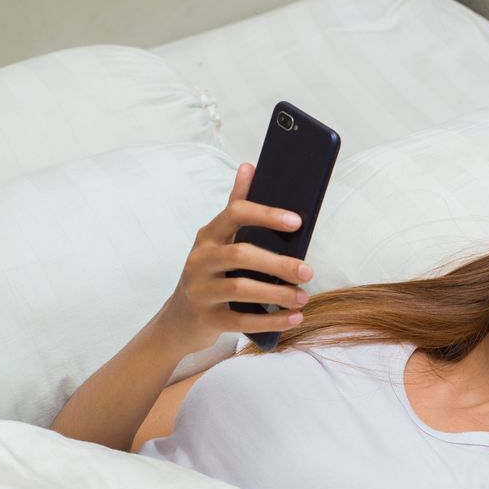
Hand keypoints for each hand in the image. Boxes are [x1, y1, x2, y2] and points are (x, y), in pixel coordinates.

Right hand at [156, 162, 312, 352]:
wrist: (180, 318)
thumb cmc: (210, 273)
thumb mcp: (218, 240)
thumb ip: (236, 206)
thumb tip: (249, 166)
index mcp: (208, 235)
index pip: (235, 214)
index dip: (266, 215)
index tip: (297, 221)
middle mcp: (200, 260)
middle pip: (241, 255)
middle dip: (278, 263)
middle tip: (308, 271)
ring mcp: (201, 290)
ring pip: (241, 289)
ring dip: (277, 295)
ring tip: (302, 297)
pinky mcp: (207, 319)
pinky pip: (242, 321)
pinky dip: (272, 320)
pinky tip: (294, 318)